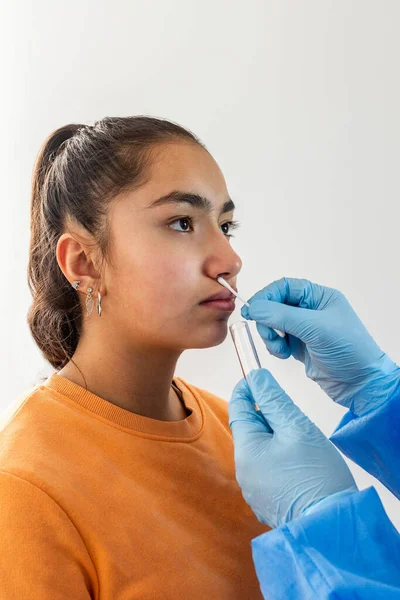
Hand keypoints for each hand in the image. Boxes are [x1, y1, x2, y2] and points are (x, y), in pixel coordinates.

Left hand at [229, 368, 356, 528]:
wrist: (330, 526)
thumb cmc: (315, 474)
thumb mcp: (296, 427)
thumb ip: (274, 399)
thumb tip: (256, 377)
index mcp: (246, 451)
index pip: (238, 409)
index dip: (247, 389)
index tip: (257, 376)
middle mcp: (243, 471)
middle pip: (250, 430)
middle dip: (268, 416)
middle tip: (293, 415)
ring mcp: (254, 490)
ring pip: (261, 450)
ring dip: (276, 438)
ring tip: (301, 442)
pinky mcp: (267, 502)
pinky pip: (268, 469)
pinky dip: (280, 458)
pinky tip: (301, 463)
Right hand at [242, 277, 399, 415]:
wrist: (360, 384)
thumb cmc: (348, 350)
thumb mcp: (315, 329)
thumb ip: (282, 316)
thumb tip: (254, 307)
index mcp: (319, 297)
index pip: (285, 287)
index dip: (266, 296)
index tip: (252, 310)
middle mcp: (310, 310)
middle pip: (275, 305)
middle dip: (267, 320)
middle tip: (270, 335)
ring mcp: (304, 328)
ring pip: (273, 324)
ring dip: (270, 336)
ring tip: (280, 349)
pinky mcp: (299, 345)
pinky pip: (277, 340)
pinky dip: (275, 347)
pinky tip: (284, 355)